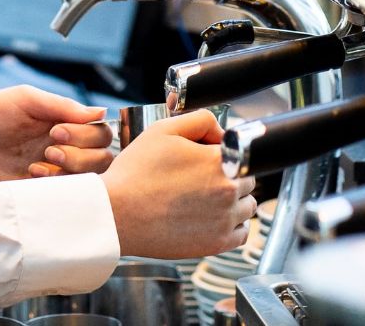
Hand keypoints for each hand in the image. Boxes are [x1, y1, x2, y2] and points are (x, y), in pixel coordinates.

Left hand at [0, 85, 112, 181]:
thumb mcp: (26, 99)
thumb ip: (62, 106)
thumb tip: (101, 112)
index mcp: (64, 123)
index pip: (101, 132)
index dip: (86, 133)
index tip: (57, 131)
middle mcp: (65, 147)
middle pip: (103, 156)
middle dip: (81, 152)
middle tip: (51, 147)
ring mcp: (55, 170)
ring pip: (91, 177)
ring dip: (71, 167)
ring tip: (43, 160)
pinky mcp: (41, 189)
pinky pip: (67, 193)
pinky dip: (56, 183)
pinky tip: (32, 173)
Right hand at [102, 110, 256, 259]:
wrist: (116, 214)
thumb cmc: (135, 173)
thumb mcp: (163, 130)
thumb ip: (200, 120)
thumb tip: (222, 130)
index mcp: (220, 161)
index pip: (242, 151)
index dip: (224, 150)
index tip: (206, 155)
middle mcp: (228, 191)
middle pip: (248, 178)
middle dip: (230, 174)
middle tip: (200, 176)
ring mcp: (224, 220)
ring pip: (247, 205)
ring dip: (234, 200)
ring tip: (204, 197)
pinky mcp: (216, 243)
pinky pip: (241, 233)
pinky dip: (233, 225)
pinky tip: (212, 217)